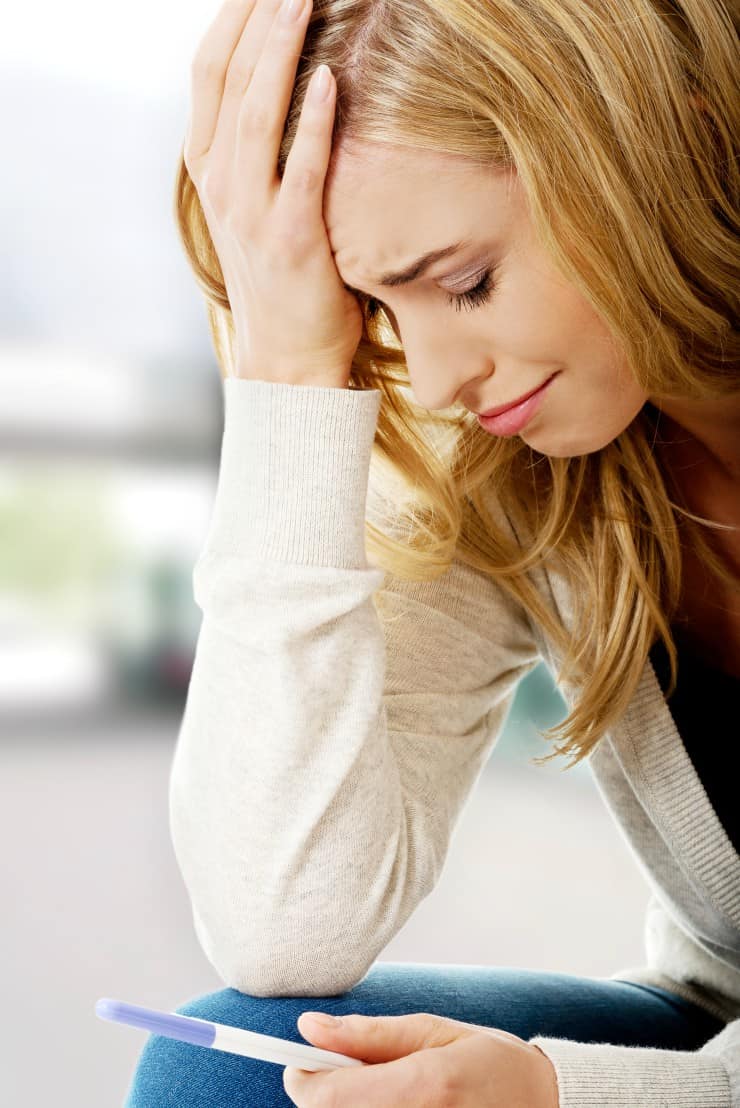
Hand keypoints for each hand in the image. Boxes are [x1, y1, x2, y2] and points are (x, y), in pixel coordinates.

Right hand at [184, 0, 364, 386]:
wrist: (287, 355)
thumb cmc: (283, 275)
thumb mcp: (255, 205)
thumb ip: (259, 150)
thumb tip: (288, 86)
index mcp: (208, 167)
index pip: (209, 73)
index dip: (232, 19)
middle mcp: (220, 183)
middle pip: (227, 78)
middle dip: (255, 17)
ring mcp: (250, 212)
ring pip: (256, 114)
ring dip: (279, 52)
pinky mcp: (290, 239)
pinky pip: (302, 169)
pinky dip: (314, 122)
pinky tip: (329, 79)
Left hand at [283, 1010, 559, 1106]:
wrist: (547, 1104)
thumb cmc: (491, 1061)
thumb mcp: (433, 1031)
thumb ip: (367, 1034)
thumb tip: (308, 1027)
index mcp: (423, 1086)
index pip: (329, 1099)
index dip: (303, 1082)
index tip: (300, 1067)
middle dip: (330, 1097)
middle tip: (353, 1077)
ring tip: (384, 1092)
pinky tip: (395, 1106)